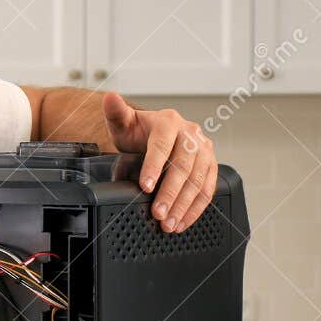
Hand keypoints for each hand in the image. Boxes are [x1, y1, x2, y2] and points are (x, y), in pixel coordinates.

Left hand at [102, 92, 217, 232]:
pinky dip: (196, 207)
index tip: (146, 187)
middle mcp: (190, 132)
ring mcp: (203, 148)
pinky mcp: (210, 164)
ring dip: (184, 205)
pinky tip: (183, 221)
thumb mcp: (123, 123)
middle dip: (171, 192)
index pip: (162, 145)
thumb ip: (115, 112)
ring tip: (170, 224)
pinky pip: (208, 187)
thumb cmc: (138, 132)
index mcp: (168, 121)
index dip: (154, 166)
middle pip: (184, 165)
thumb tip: (109, 97)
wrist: (153, 136)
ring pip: (199, 179)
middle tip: (159, 213)